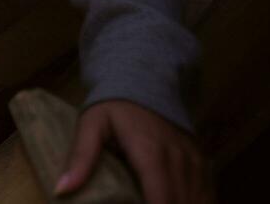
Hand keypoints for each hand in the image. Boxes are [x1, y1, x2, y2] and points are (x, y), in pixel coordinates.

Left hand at [55, 99, 211, 202]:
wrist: (144, 78)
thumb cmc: (114, 104)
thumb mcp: (91, 124)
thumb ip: (81, 157)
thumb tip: (62, 190)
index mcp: (151, 154)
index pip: (161, 202)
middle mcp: (179, 161)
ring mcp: (195, 162)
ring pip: (198, 202)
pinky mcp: (202, 162)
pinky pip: (207, 195)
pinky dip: (197, 203)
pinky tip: (181, 203)